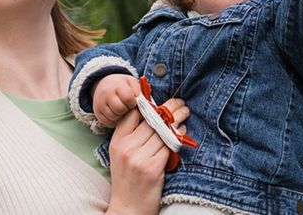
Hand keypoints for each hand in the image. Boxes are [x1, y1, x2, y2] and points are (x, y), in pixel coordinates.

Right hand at [93, 74, 140, 126]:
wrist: (103, 84)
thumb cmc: (121, 85)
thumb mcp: (130, 81)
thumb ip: (138, 89)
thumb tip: (142, 102)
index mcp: (117, 85)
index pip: (128, 98)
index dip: (133, 102)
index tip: (133, 102)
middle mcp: (106, 94)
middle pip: (120, 109)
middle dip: (126, 110)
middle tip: (128, 107)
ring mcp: (100, 104)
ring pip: (114, 117)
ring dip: (121, 116)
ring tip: (122, 110)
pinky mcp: (97, 113)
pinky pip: (108, 122)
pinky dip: (114, 120)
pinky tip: (116, 113)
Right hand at [105, 98, 189, 214]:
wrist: (129, 209)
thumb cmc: (128, 180)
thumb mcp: (122, 155)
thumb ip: (133, 135)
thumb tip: (153, 112)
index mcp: (117, 141)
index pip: (132, 114)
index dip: (148, 104)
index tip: (161, 99)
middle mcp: (126, 148)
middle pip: (151, 120)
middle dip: (168, 108)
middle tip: (181, 102)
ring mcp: (139, 158)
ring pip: (162, 132)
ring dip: (176, 121)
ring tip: (185, 114)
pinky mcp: (152, 168)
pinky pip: (169, 146)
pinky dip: (177, 137)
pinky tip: (182, 132)